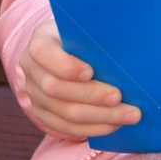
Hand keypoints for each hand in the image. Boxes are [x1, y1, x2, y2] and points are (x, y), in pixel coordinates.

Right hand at [19, 17, 141, 138]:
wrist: (62, 53)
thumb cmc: (80, 39)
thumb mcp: (82, 31)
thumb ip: (94, 39)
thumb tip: (125, 51)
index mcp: (39, 43)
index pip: (44, 54)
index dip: (66, 66)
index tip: (91, 72)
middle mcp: (31, 71)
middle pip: (56, 89)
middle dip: (92, 95)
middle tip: (120, 97)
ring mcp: (34, 96)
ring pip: (65, 113)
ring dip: (101, 117)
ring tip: (128, 115)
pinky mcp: (42, 115)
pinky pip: (67, 128)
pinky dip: (93, 128)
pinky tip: (115, 125)